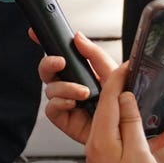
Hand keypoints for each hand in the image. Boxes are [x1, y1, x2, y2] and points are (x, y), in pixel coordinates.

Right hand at [36, 30, 122, 147]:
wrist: (128, 128)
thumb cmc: (124, 103)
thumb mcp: (113, 72)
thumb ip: (94, 54)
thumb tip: (78, 37)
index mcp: (81, 72)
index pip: (59, 56)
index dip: (45, 45)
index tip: (35, 34)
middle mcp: (70, 86)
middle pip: (48, 71)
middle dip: (49, 64)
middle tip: (60, 62)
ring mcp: (66, 103)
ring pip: (49, 89)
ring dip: (64, 87)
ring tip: (83, 92)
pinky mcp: (64, 120)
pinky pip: (51, 108)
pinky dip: (60, 103)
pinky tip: (73, 103)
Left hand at [85, 53, 163, 162]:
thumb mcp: (140, 152)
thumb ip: (130, 122)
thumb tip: (124, 97)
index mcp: (101, 140)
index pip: (108, 100)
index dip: (118, 79)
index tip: (128, 65)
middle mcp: (94, 144)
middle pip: (103, 107)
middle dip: (115, 88)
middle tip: (128, 73)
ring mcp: (98, 153)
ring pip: (107, 120)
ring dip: (120, 106)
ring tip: (132, 93)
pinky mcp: (105, 161)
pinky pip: (112, 134)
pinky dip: (123, 123)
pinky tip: (134, 119)